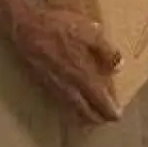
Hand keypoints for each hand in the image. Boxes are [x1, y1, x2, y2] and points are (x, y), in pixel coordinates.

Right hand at [11, 1, 121, 123]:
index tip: (116, 117)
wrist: (28, 26)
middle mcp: (68, 84)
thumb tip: (119, 66)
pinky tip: (70, 102)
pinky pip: (59, 99)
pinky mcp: (43, 79)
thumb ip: (107, 51)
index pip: (99, 99)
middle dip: (96, 117)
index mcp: (83, 74)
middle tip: (105, 121)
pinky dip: (68, 106)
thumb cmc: (61, 27)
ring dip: (82, 114)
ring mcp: (54, 83)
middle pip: (84, 108)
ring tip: (90, 118)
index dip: (108, 109)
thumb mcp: (92, 33)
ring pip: (70, 105)